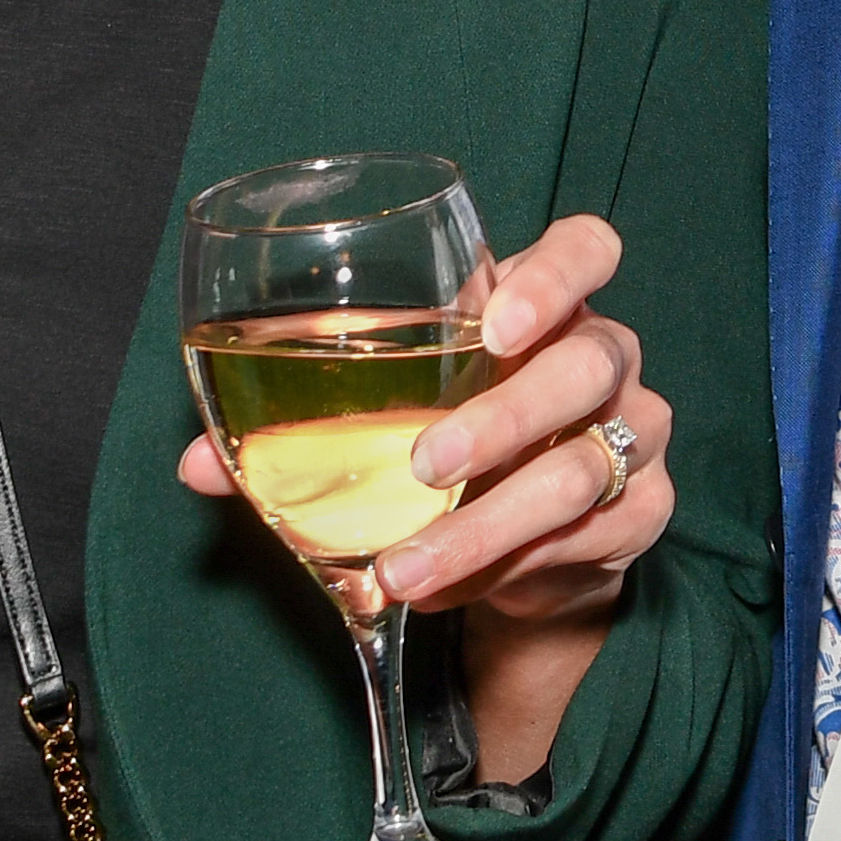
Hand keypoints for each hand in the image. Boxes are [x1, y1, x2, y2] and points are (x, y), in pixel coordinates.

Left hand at [177, 212, 670, 623]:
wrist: (522, 543)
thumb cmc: (446, 447)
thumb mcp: (382, 422)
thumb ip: (299, 432)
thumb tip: (197, 465)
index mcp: (544, 308)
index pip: (588, 251)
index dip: (557, 275)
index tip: (498, 320)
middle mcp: (604, 358)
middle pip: (589, 361)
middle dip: (506, 415)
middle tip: (425, 463)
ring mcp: (636, 434)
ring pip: (586, 467)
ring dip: (487, 523)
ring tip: (404, 567)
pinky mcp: (642, 512)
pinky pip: (590, 537)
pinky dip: (507, 569)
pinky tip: (444, 588)